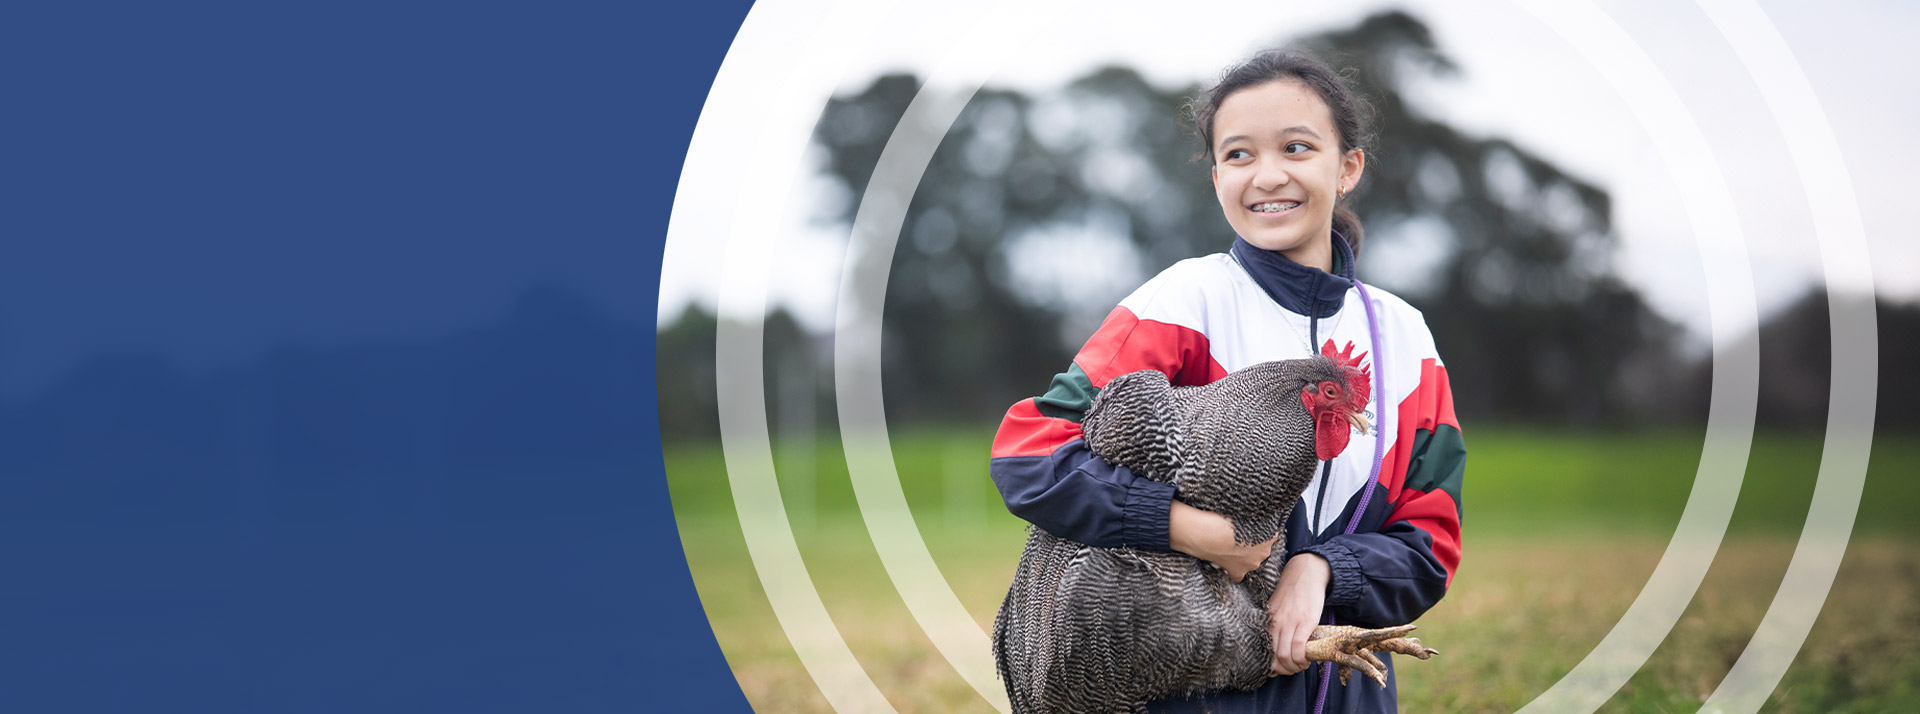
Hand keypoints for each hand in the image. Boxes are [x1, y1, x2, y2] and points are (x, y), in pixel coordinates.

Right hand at [1168, 501, 1273, 582]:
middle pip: (1262, 549)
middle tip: (1240, 536)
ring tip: (1231, 546)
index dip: (1261, 531)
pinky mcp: (1237, 571)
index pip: (1272, 535)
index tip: (1253, 528)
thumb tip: (1255, 510)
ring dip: (1244, 556)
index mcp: (1270, 536)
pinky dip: (1234, 570)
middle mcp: (1263, 553)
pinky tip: (1228, 563)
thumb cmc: (1224, 520)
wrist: (1209, 533)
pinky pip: (1238, 575)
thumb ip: (1254, 516)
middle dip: (1253, 545)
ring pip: (1251, 561)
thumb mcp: (1244, 511)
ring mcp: (1250, 564)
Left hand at [1266, 553, 1330, 676]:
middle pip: (1275, 656)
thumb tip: (1279, 645)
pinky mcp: (1305, 621)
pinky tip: (1307, 659)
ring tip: (1302, 664)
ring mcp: (1289, 622)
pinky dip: (1302, 659)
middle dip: (1285, 669)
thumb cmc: (1293, 592)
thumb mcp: (1277, 608)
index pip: (1265, 650)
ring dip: (1295, 667)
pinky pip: (1299, 647)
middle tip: (1294, 669)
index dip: (1273, 666)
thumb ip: (1276, 624)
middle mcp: (1276, 623)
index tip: (1281, 669)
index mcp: (1268, 621)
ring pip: (1285, 655)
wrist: (1306, 573)